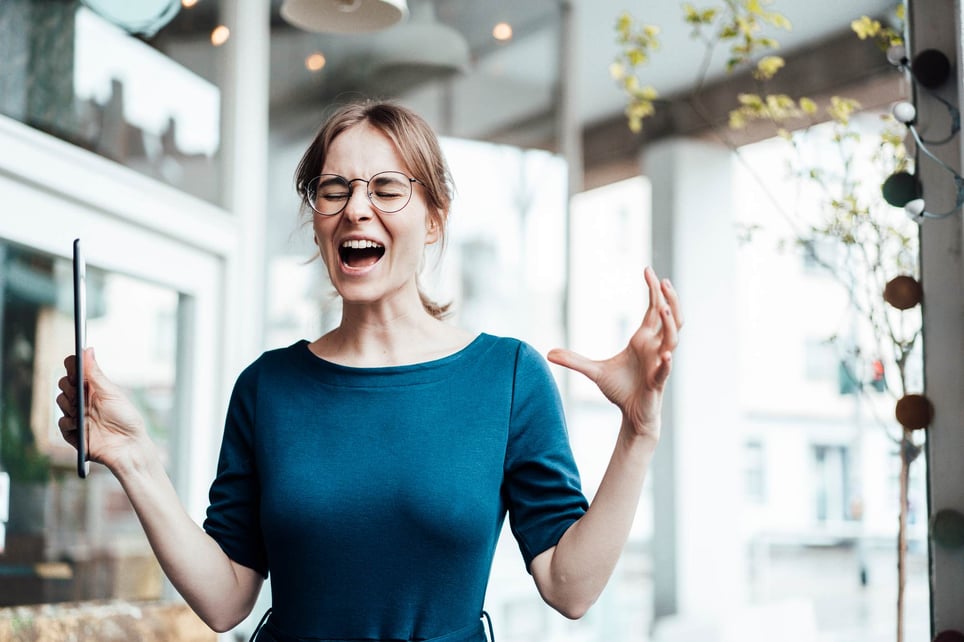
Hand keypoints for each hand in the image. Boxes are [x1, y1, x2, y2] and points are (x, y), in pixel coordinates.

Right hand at [57, 348, 149, 471]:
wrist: (129, 446)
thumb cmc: (126, 419)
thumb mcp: (111, 393)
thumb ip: (95, 373)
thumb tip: (88, 350)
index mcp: (94, 388)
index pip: (76, 372)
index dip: (72, 366)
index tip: (73, 364)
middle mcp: (84, 400)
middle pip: (65, 384)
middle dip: (69, 385)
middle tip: (79, 391)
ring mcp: (77, 415)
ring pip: (61, 401)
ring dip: (69, 403)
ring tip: (81, 410)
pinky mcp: (73, 432)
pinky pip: (61, 423)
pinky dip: (69, 422)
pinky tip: (79, 424)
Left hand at [547, 266, 681, 439]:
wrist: (631, 414)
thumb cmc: (620, 389)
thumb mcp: (593, 371)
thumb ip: (573, 360)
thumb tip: (549, 353)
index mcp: (644, 340)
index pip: (654, 310)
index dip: (654, 290)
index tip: (648, 270)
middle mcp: (655, 348)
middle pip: (671, 318)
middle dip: (670, 299)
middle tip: (664, 281)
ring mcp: (660, 364)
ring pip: (672, 340)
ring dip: (670, 324)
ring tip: (664, 308)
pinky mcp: (657, 382)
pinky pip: (665, 370)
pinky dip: (666, 363)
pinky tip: (665, 355)